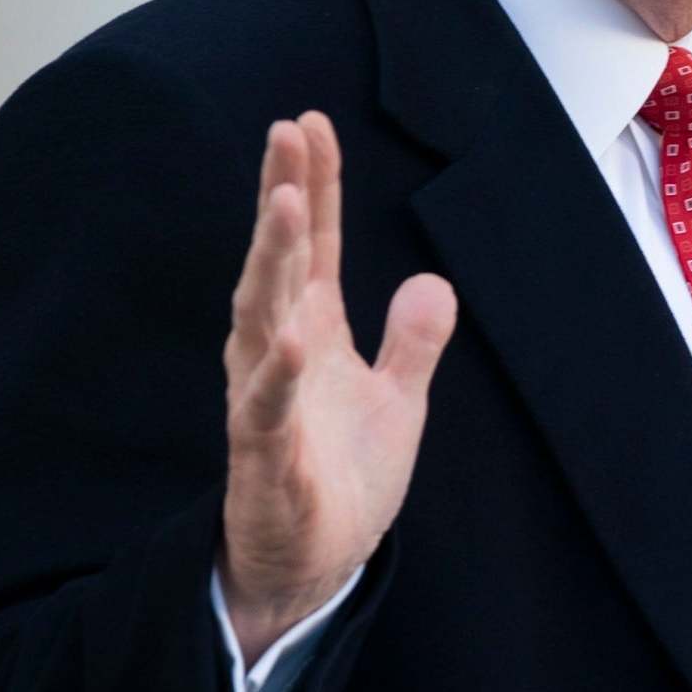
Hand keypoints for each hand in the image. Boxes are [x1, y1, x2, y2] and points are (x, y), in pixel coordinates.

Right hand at [218, 111, 456, 660]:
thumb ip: (414, 339)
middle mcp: (279, 355)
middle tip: (287, 134)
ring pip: (260, 319)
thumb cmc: (344, 479)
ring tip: (284, 202)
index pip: (311, 247)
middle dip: (282, 198)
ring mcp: (265, 403)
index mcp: (311, 332)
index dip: (312, 185)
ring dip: (271, 260)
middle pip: (278, 262)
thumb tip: (430, 280)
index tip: (308, 122)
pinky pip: (266, 411)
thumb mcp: (398, 400)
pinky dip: (278, 376)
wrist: (313, 569)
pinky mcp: (264, 459)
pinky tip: (293, 340)